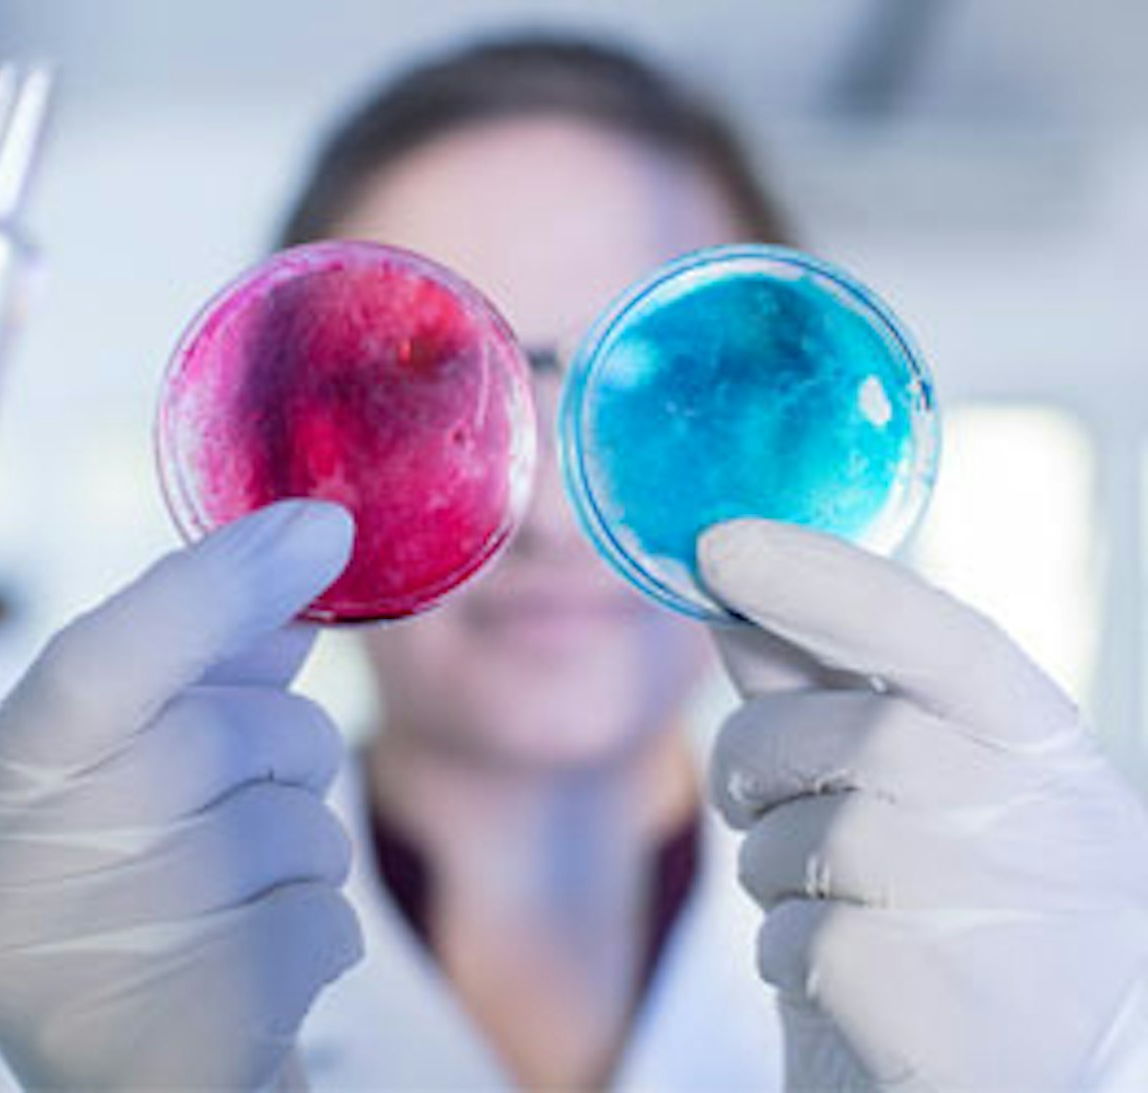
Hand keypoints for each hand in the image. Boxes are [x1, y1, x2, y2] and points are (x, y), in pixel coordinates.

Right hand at [0, 500, 361, 1090]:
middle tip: (272, 779)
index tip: (314, 530)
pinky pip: (322, 922)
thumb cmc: (144, 902)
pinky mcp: (183, 1037)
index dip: (211, 588)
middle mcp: (22, 877)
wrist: (133, 1079)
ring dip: (308, 845)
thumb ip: (202, 670)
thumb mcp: (140, 782)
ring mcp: (95, 964)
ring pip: (289, 828)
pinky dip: (322, 931)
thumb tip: (295, 554)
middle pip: (219, 738)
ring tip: (251, 891)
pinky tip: (267, 962)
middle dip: (286, 742)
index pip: (94, 662)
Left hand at [699, 519, 1147, 1090]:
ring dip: (774, 868)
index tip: (721, 541)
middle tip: (767, 798)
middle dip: (764, 758)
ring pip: (799, 837)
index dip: (828, 581)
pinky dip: (787, 954)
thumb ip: (833, 685)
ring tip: (838, 905)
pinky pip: (790, 937)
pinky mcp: (931, 1006)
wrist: (1034, 1078)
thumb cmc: (961, 915)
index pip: (942, 636)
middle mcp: (1044, 823)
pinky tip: (850, 981)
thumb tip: (733, 582)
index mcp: (1044, 749)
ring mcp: (998, 917)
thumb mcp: (927, 792)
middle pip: (841, 732)